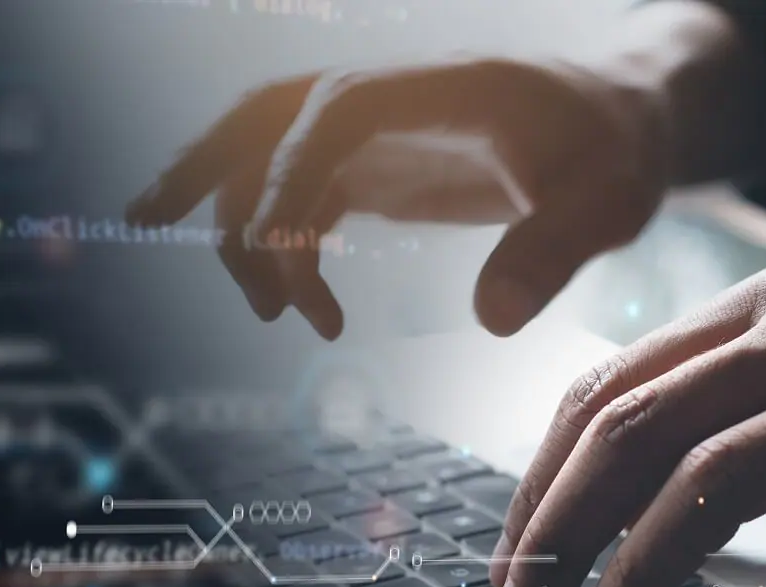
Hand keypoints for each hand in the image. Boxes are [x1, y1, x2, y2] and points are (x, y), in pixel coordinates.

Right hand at [125, 57, 670, 338]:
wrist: (624, 122)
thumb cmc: (618, 150)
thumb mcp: (611, 200)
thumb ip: (556, 250)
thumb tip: (492, 321)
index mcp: (437, 87)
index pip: (337, 113)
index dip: (294, 172)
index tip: (278, 246)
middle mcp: (388, 100)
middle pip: (266, 113)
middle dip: (201, 162)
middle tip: (141, 220)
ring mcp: (373, 132)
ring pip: (266, 157)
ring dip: (238, 222)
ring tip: (272, 315)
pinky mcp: (373, 167)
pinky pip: (298, 197)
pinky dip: (283, 249)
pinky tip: (307, 312)